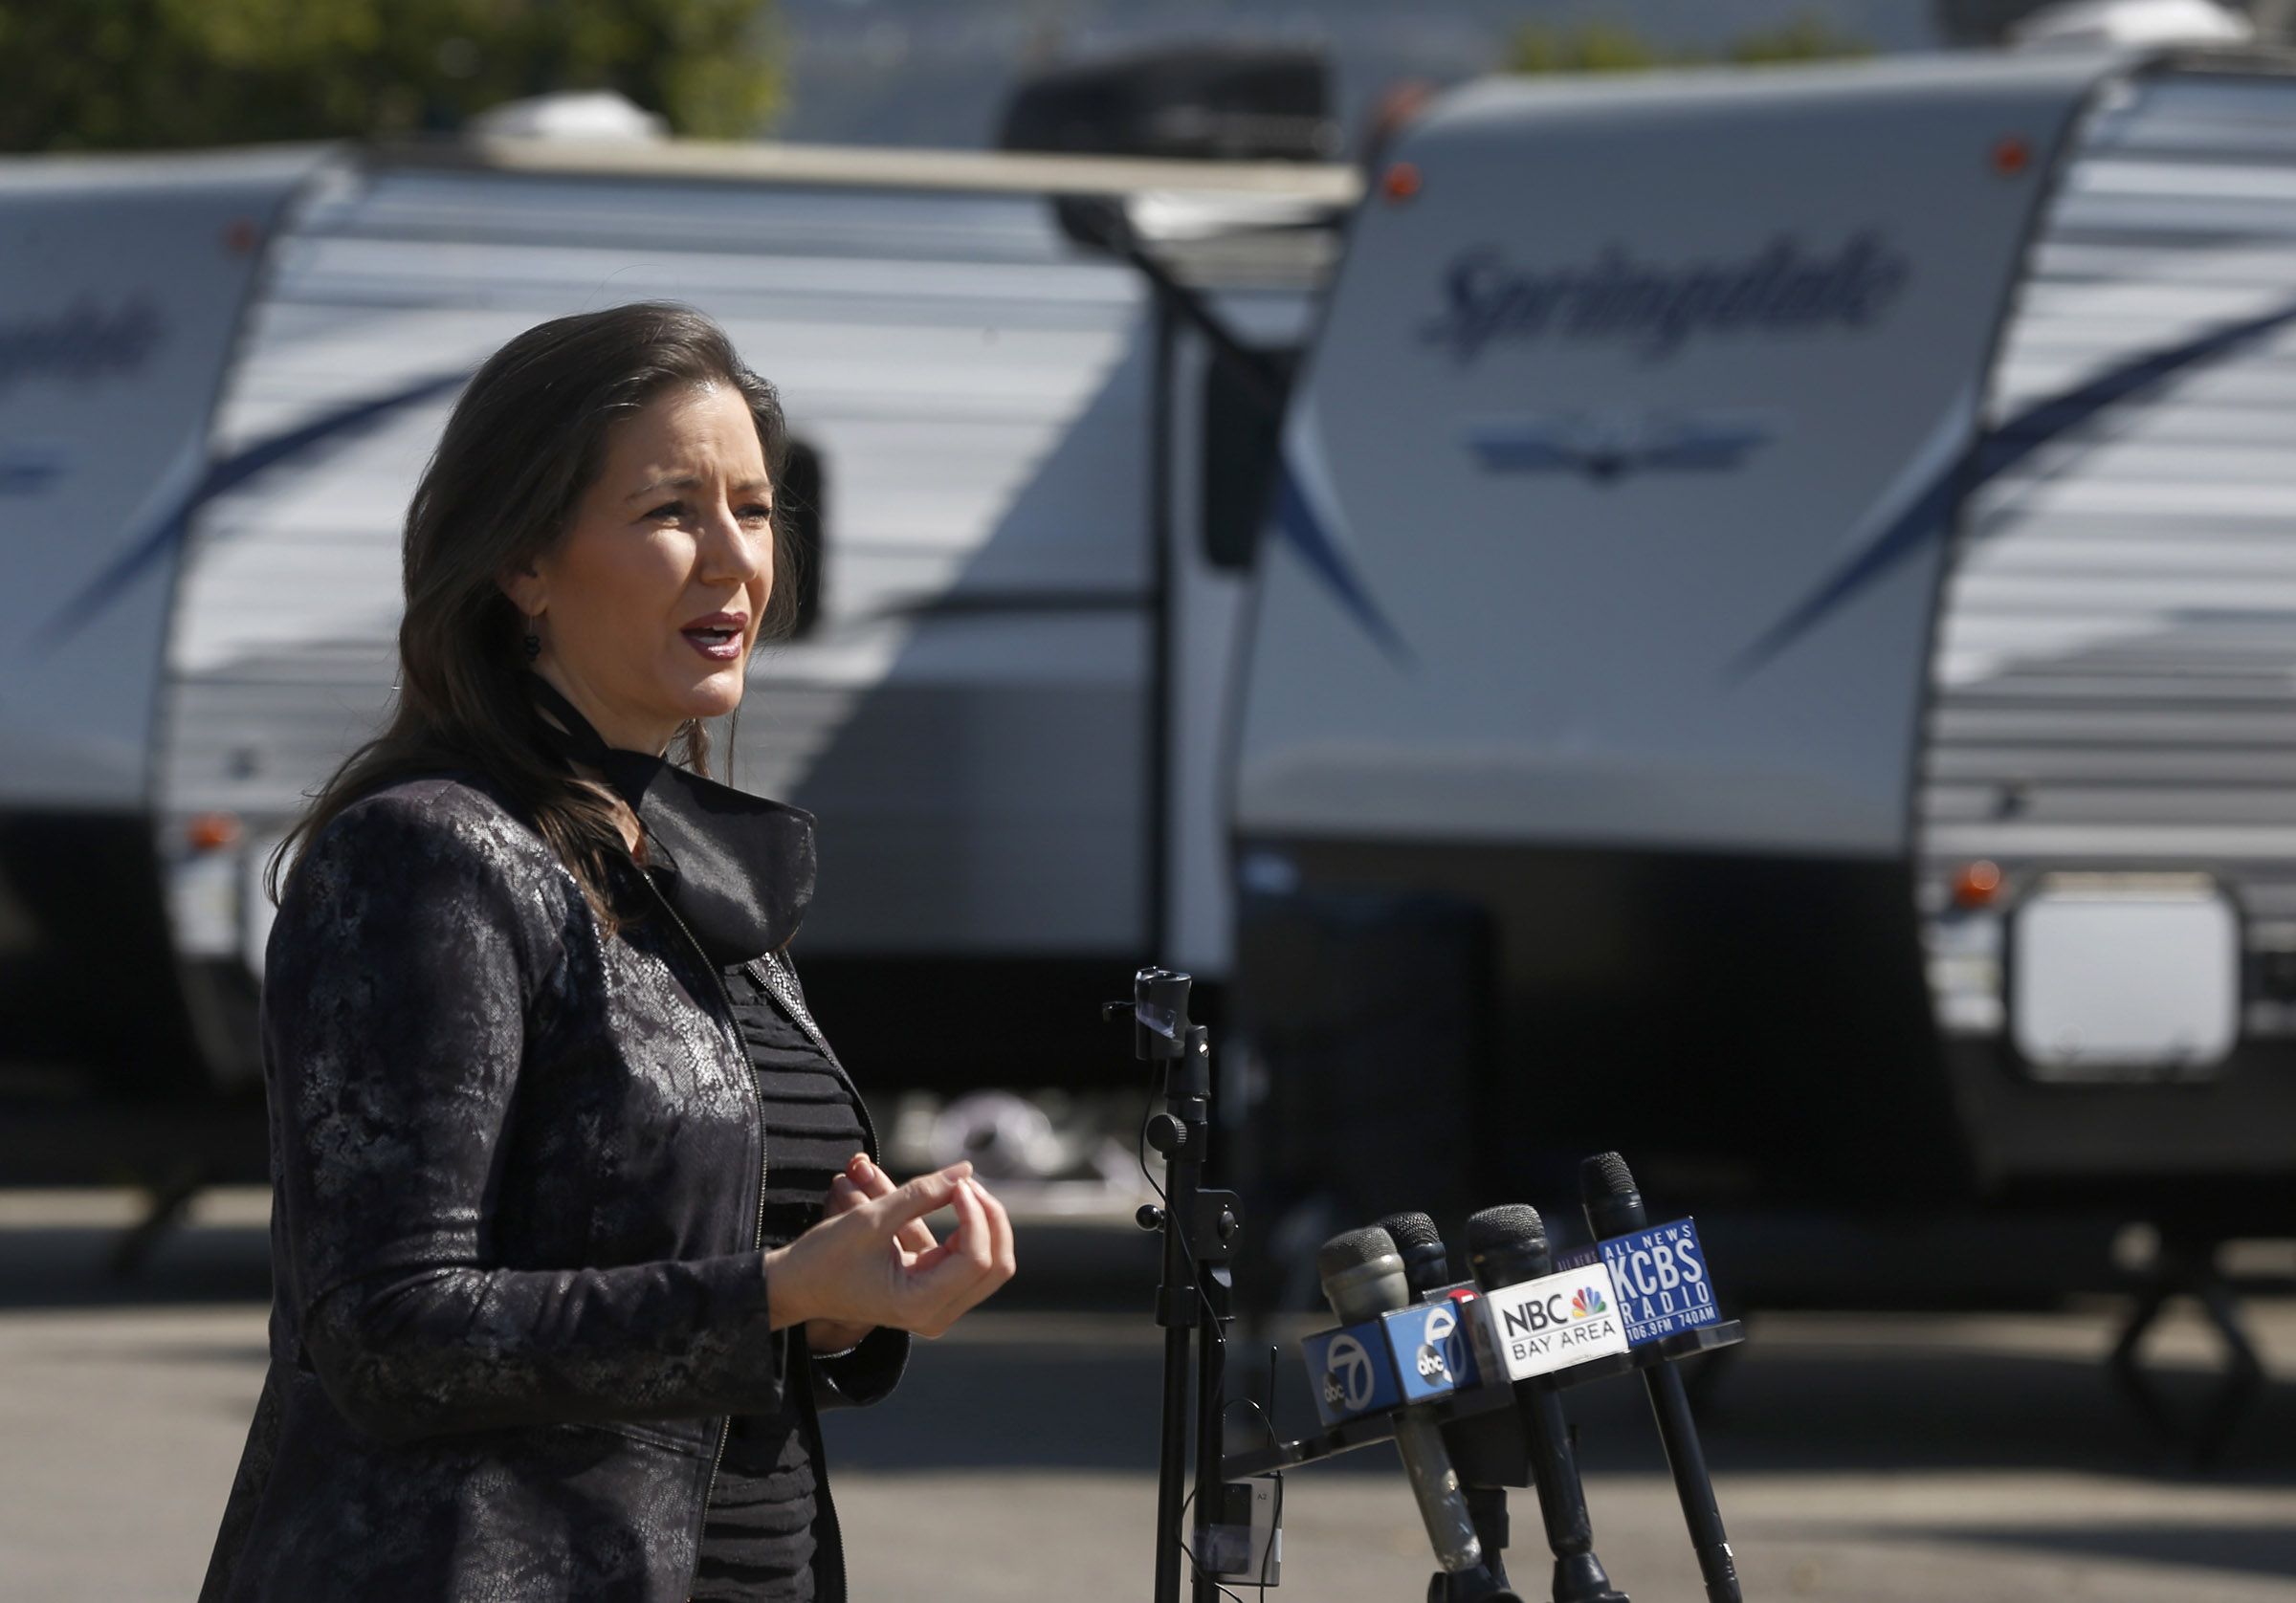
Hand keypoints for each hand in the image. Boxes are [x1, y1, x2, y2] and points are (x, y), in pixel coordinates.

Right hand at [767, 1158, 1015, 1341]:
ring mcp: (939, 1309)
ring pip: (992, 1265)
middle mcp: (936, 1315)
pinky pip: (974, 1263)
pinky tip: (954, 1202)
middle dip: (991, 1219)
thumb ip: (922, 1194)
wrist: (799, 1286)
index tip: (957, 1183)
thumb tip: (966, 1170)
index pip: (977, 1258)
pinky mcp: (937, 1295)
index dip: (976, 1215)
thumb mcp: (872, 1219)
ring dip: (986, 1224)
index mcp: (920, 1304)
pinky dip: (972, 1230)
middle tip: (967, 1183)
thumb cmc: (826, 1256)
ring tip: (961, 1188)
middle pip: (998, 1266)